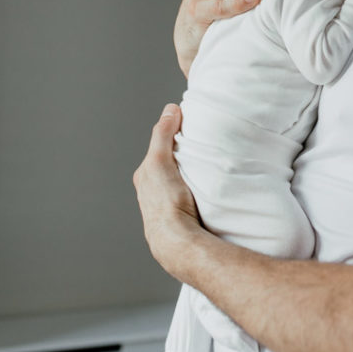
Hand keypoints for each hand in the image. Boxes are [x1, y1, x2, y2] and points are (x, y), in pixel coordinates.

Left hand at [132, 104, 204, 281]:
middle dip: (182, 159)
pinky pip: (190, 200)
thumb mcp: (160, 160)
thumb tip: (170, 109)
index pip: (158, 150)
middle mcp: (151, 194)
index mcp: (144, 178)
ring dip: (192, 178)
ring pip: (180, 184)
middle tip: (203, 150)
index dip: (172, 138)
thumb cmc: (166, 202)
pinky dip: (197, 193)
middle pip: (169, 167)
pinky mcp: (182, 221)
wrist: (178, 242)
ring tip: (208, 173)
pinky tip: (208, 194)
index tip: (190, 130)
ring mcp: (166, 209)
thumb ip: (163, 134)